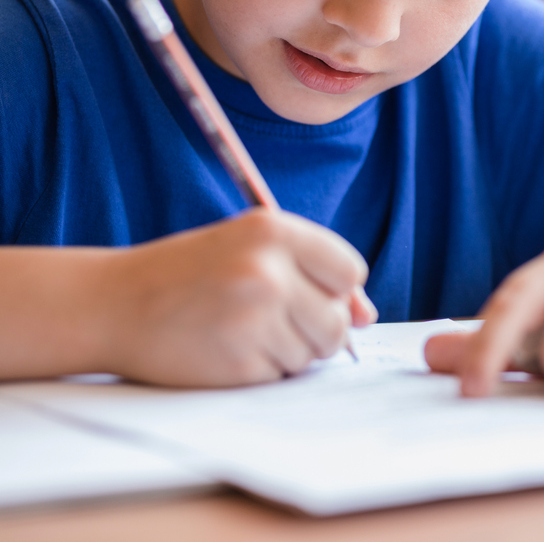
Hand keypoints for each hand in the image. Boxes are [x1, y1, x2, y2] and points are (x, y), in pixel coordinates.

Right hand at [102, 209, 376, 386]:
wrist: (114, 303)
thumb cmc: (192, 273)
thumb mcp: (251, 250)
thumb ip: (313, 274)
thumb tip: (366, 317)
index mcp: (274, 231)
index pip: (349, 271)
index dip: (335, 290)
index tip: (309, 292)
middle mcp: (268, 271)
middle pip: (337, 323)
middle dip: (316, 331)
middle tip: (272, 319)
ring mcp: (253, 318)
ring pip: (311, 355)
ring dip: (287, 352)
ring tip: (241, 330)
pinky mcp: (238, 362)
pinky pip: (279, 377)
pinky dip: (260, 371)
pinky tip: (226, 349)